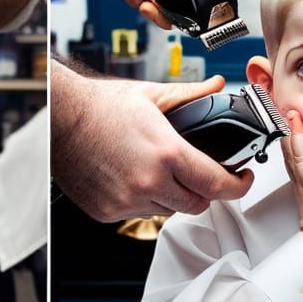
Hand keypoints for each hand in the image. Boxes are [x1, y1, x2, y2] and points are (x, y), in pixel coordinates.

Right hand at [51, 64, 252, 221]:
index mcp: (165, 153)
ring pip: (168, 210)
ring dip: (173, 194)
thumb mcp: (151, 95)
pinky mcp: (108, 211)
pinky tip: (135, 175)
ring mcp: (127, 200)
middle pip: (196, 203)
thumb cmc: (100, 106)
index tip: (242, 179)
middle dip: (205, 190)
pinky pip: (139, 213)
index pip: (217, 184)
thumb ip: (190, 95)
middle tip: (201, 172)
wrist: (61, 118)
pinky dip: (145, 199)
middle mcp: (148, 181)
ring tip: (160, 168)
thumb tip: (215, 88)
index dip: (237, 186)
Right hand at [281, 110, 302, 263]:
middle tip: (283, 107)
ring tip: (292, 116)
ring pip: (299, 154)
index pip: (291, 150)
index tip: (283, 115)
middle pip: (290, 148)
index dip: (286, 131)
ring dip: (295, 134)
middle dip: (286, 127)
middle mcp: (302, 179)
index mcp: (302, 178)